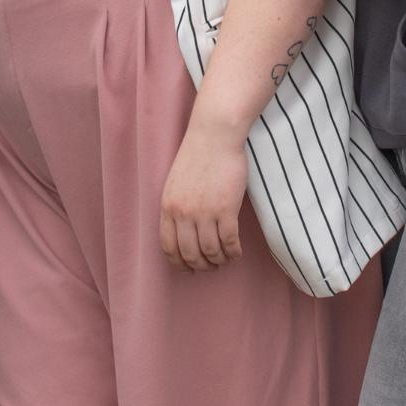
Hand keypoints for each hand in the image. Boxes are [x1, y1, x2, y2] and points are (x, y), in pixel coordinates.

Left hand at [160, 122, 247, 271]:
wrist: (214, 136)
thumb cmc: (197, 155)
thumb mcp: (175, 183)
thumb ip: (176, 206)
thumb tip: (184, 231)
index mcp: (168, 207)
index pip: (169, 247)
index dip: (179, 263)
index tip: (189, 268)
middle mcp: (183, 213)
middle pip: (190, 254)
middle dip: (201, 265)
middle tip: (211, 266)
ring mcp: (205, 212)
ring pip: (211, 251)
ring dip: (219, 261)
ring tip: (225, 259)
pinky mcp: (226, 209)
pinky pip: (229, 241)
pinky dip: (233, 251)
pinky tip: (237, 252)